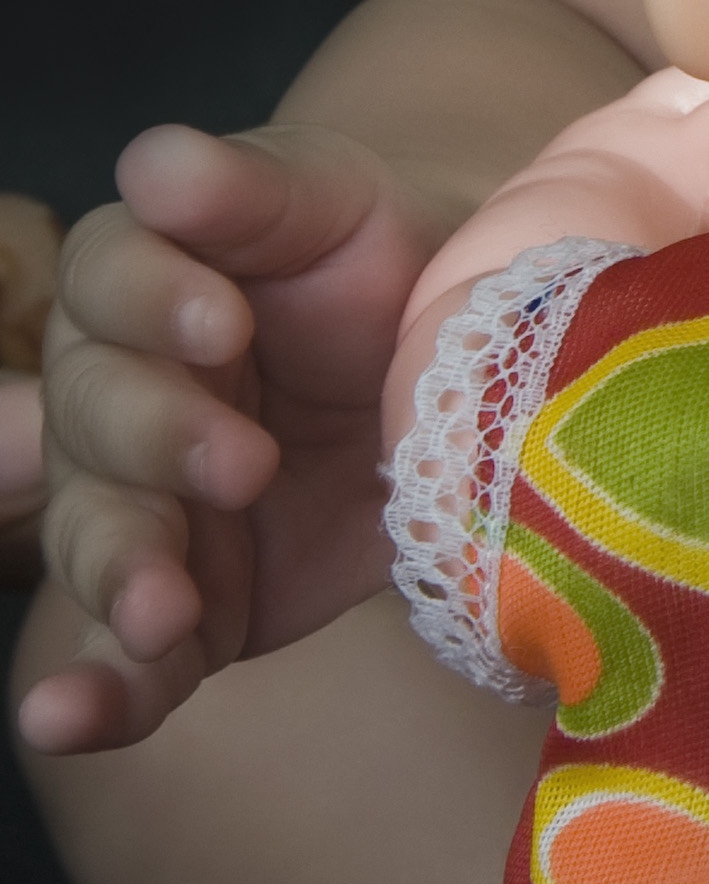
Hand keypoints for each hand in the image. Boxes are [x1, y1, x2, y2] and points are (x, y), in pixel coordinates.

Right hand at [20, 123, 433, 752]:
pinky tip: (64, 720)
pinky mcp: (188, 609)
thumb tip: (157, 163)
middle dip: (158, 441)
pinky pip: (127, 662)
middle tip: (241, 462)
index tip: (227, 323)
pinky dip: (94, 697)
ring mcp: (142, 510)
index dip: (157, 302)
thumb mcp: (343, 207)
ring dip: (122, 576)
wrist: (467, 379)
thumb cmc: (388, 263)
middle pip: (95, 417)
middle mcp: (114, 398)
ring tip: (162, 608)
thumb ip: (253, 191)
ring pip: (100, 542)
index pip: (109, 283)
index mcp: (140, 282)